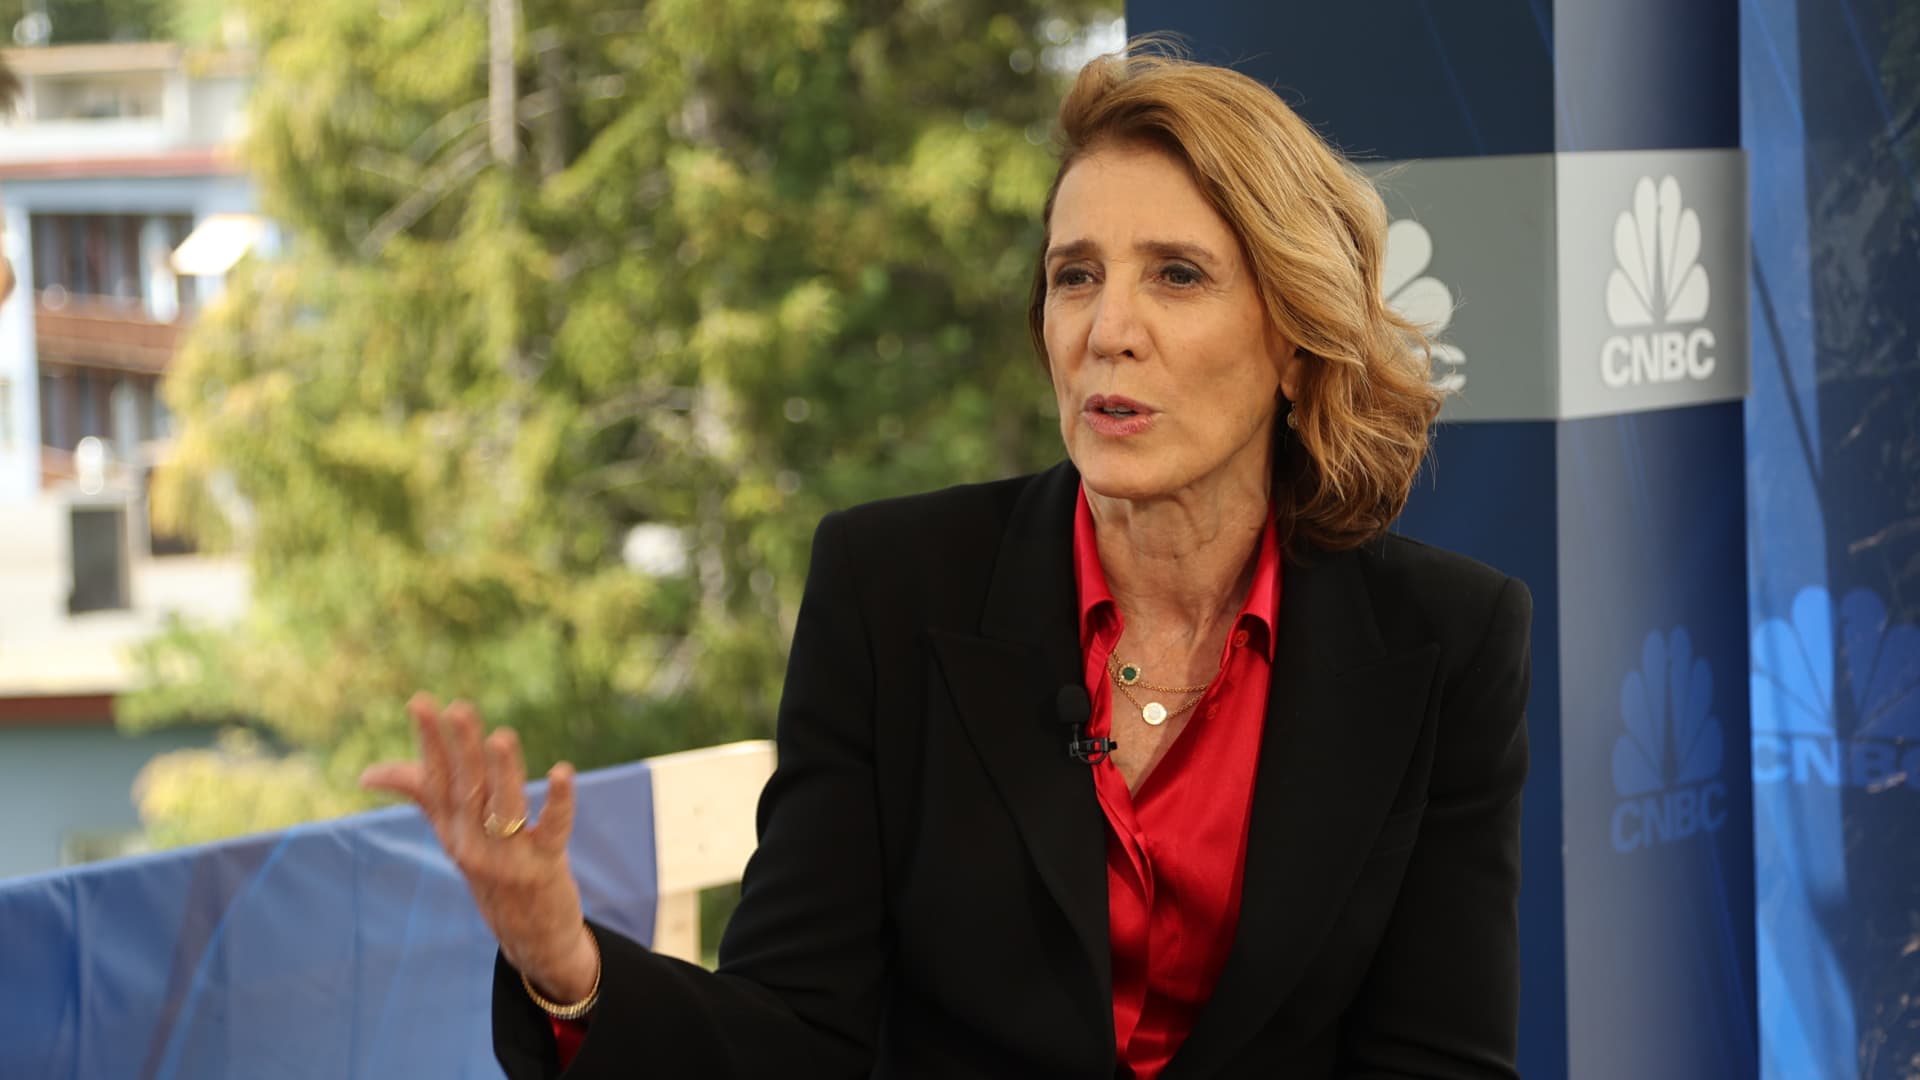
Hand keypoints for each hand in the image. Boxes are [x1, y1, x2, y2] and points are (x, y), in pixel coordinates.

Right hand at [361, 693, 599, 1001]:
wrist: (529, 936)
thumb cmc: (490, 870)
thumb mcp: (454, 835)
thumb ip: (424, 794)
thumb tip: (367, 773)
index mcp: (451, 830)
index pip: (436, 780)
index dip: (430, 741)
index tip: (422, 702)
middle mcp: (473, 843)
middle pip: (468, 789)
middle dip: (463, 748)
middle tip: (459, 708)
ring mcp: (509, 857)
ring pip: (504, 808)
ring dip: (504, 772)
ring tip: (501, 737)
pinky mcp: (544, 866)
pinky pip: (553, 829)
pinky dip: (559, 801)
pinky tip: (563, 771)